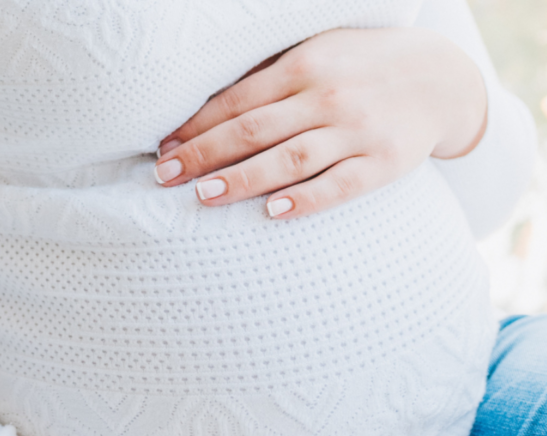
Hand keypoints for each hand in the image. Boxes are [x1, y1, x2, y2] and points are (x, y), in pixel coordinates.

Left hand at [152, 27, 487, 218]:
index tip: (163, 149)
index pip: (237, 101)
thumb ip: (270, 78)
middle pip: (253, 130)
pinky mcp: (382, 162)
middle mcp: (326, 96)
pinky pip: (339, 185)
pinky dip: (305, 199)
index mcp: (304, 65)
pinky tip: (272, 212)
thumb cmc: (360, 66)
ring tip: (203, 195)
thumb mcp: (317, 53)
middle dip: (203, 154)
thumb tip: (206, 111)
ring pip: (289, 159)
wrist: (441, 77)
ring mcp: (356, 130)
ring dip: (242, 179)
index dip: (195, 126)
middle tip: (165, 177)